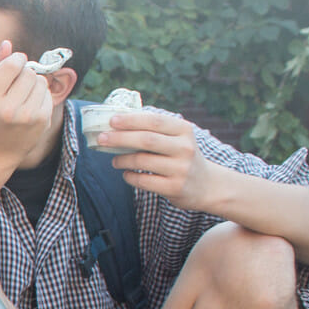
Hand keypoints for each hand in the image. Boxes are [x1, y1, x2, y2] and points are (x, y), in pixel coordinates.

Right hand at [0, 40, 58, 167]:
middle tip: (16, 84)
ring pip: (40, 82)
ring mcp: (27, 117)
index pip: (12, 65)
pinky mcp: (42, 121)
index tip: (14, 64)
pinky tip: (30, 106)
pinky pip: (47, 94)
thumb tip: (7, 43)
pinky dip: (40, 96)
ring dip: (33, 84)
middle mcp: (8, 109)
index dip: (16, 60)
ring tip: (23, 96)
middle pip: (28, 72)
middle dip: (24, 73)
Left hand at [103, 111, 222, 210]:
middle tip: (101, 139)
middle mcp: (184, 148)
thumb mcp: (177, 138)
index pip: (154, 121)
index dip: (131, 120)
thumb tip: (118, 122)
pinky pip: (143, 181)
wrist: (207, 185)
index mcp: (184, 130)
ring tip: (114, 160)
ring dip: (121, 159)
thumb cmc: (182, 157)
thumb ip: (154, 130)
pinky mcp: (174, 188)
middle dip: (119, 138)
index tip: (112, 120)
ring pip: (141, 160)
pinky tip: (126, 174)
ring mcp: (180, 169)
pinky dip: (129, 176)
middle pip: (146, 140)